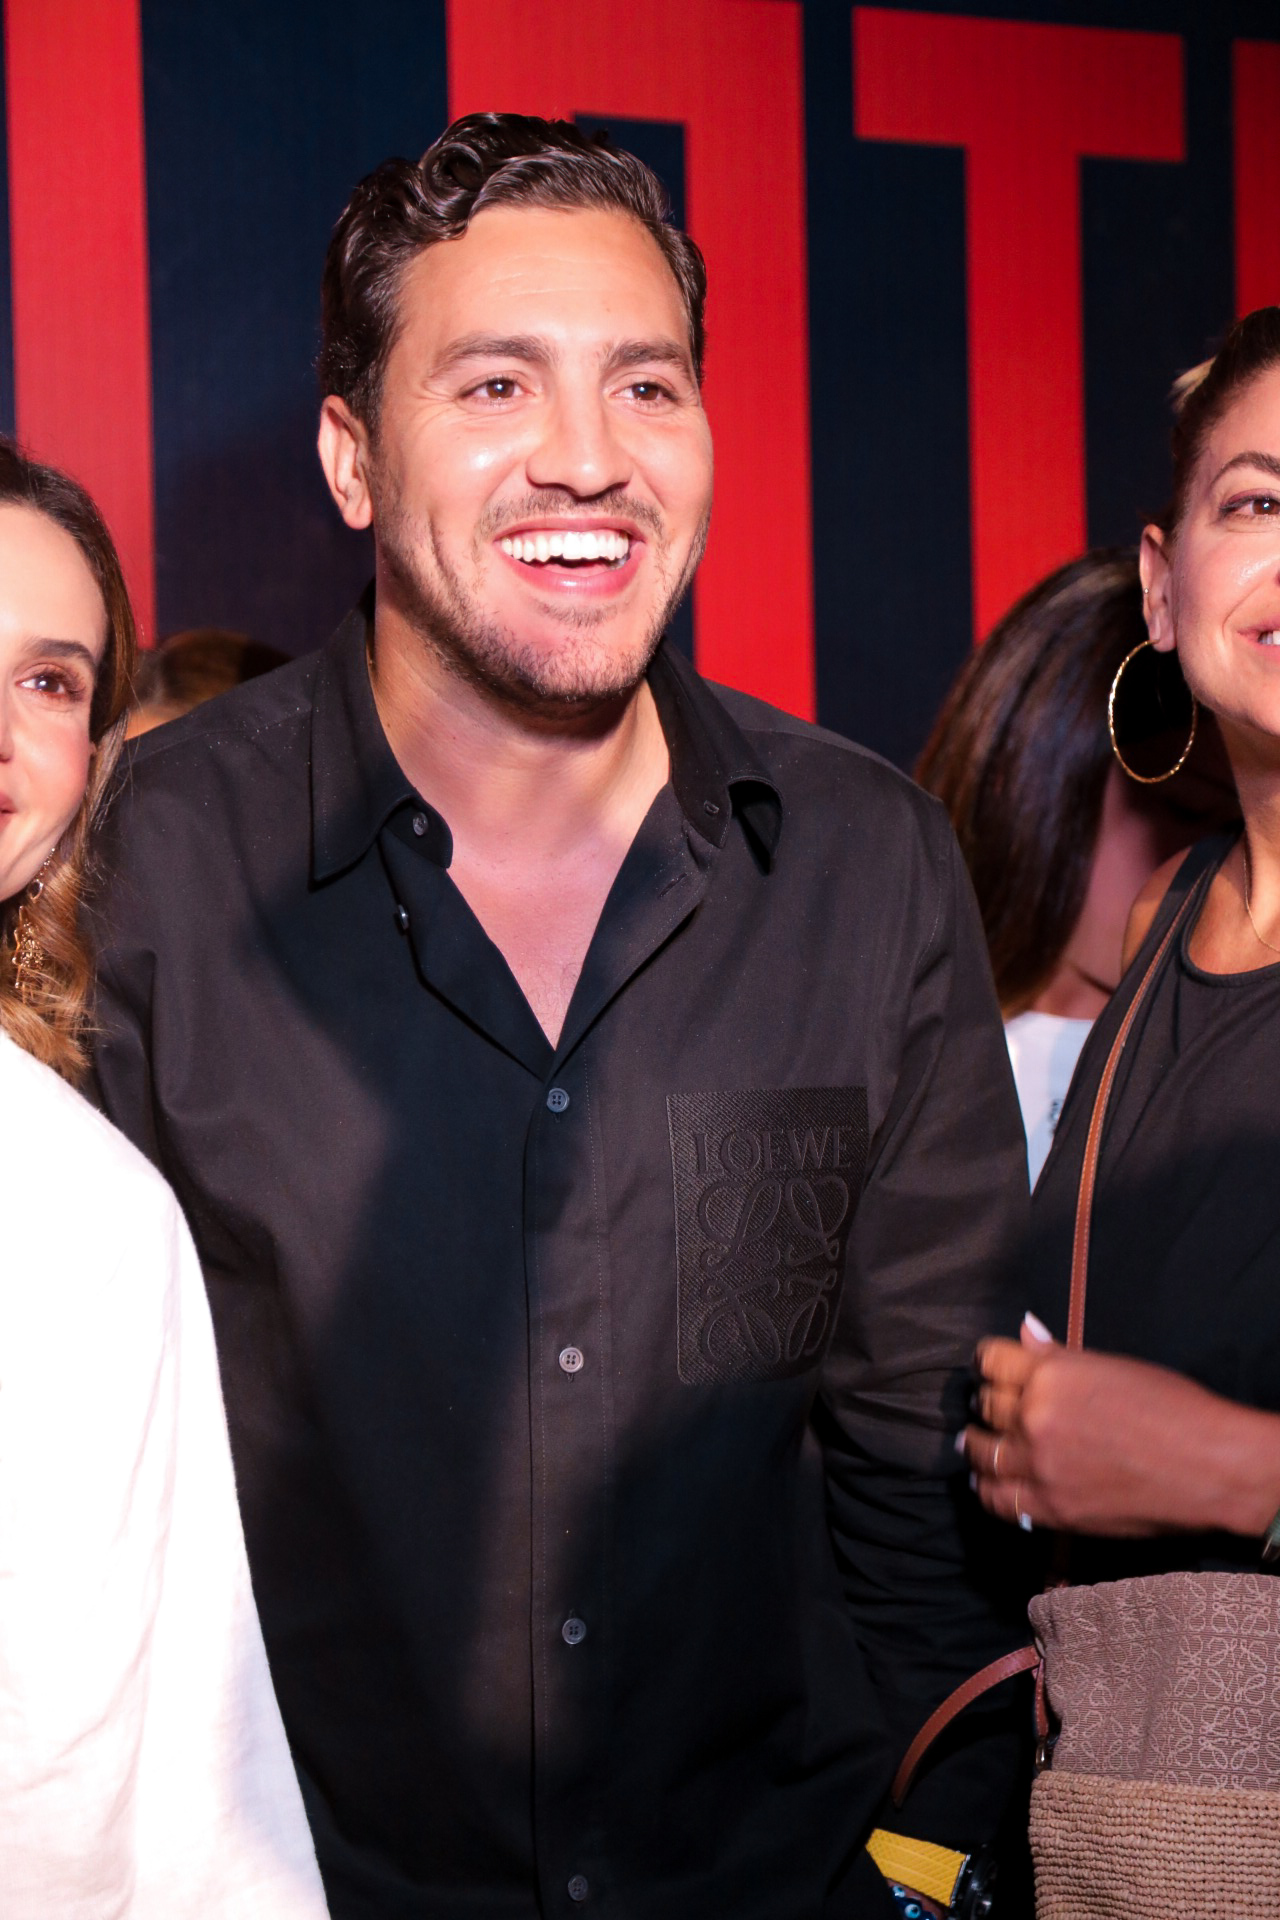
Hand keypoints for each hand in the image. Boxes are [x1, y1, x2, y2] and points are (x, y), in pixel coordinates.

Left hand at [962, 1315, 1279, 1538]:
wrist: (1209, 1467)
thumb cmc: (1175, 1409)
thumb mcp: (1113, 1368)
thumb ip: (1059, 1356)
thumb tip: (1025, 1331)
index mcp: (1052, 1375)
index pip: (992, 1361)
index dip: (988, 1364)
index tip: (988, 1369)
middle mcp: (1036, 1417)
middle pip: (986, 1406)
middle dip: (984, 1404)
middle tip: (983, 1408)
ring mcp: (1040, 1465)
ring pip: (983, 1453)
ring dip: (977, 1446)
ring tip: (976, 1444)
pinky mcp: (1052, 1508)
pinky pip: (998, 1499)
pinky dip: (988, 1489)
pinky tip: (987, 1483)